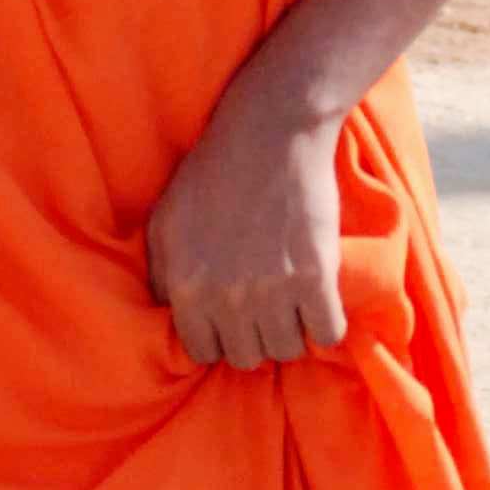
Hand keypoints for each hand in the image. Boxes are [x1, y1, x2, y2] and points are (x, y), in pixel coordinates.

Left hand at [146, 75, 347, 369]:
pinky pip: (327, 334)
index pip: (202, 351)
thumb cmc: (212, 173)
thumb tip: (169, 315)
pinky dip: (326, 325)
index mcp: (186, 286)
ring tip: (290, 305)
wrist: (270, 133)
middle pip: (246, 356)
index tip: (231, 320)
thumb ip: (161, 276)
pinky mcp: (316, 277)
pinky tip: (319, 304)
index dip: (218, 337)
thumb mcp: (164, 222)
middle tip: (262, 309)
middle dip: (253, 336)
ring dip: (289, 332)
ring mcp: (274, 290)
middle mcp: (227, 296)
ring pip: (285, 349)